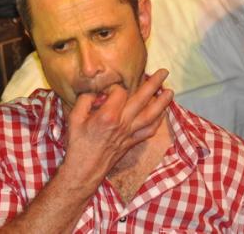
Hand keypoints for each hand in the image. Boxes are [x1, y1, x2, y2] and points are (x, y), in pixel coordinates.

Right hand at [60, 69, 172, 186]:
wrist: (83, 171)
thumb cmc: (77, 145)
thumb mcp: (74, 118)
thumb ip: (85, 100)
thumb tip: (96, 91)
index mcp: (107, 115)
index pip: (120, 92)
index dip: (115, 86)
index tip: (109, 88)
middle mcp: (122, 123)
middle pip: (142, 99)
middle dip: (154, 84)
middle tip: (164, 72)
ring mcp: (128, 134)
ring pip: (150, 116)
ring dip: (162, 103)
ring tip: (170, 92)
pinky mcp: (131, 143)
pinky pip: (148, 131)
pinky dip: (157, 122)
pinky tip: (162, 114)